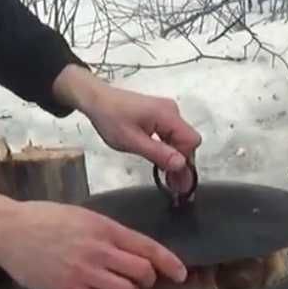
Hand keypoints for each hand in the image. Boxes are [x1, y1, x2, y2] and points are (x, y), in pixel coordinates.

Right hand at [0, 189, 187, 288]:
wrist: (9, 230)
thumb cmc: (43, 218)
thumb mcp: (81, 216)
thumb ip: (106, 232)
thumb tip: (131, 250)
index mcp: (104, 226)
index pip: (147, 247)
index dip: (169, 262)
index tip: (181, 274)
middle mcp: (99, 249)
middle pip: (142, 273)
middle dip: (146, 279)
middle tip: (136, 279)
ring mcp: (85, 271)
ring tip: (115, 287)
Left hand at [53, 66, 201, 193]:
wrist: (96, 99)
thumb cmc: (111, 118)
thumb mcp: (131, 141)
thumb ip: (158, 153)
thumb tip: (182, 164)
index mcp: (167, 115)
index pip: (191, 141)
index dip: (186, 161)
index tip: (177, 179)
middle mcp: (171, 111)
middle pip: (186, 141)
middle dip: (182, 164)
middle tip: (175, 188)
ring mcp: (165, 113)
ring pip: (178, 140)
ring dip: (174, 159)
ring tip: (170, 182)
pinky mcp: (158, 116)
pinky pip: (169, 135)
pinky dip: (167, 150)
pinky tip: (162, 165)